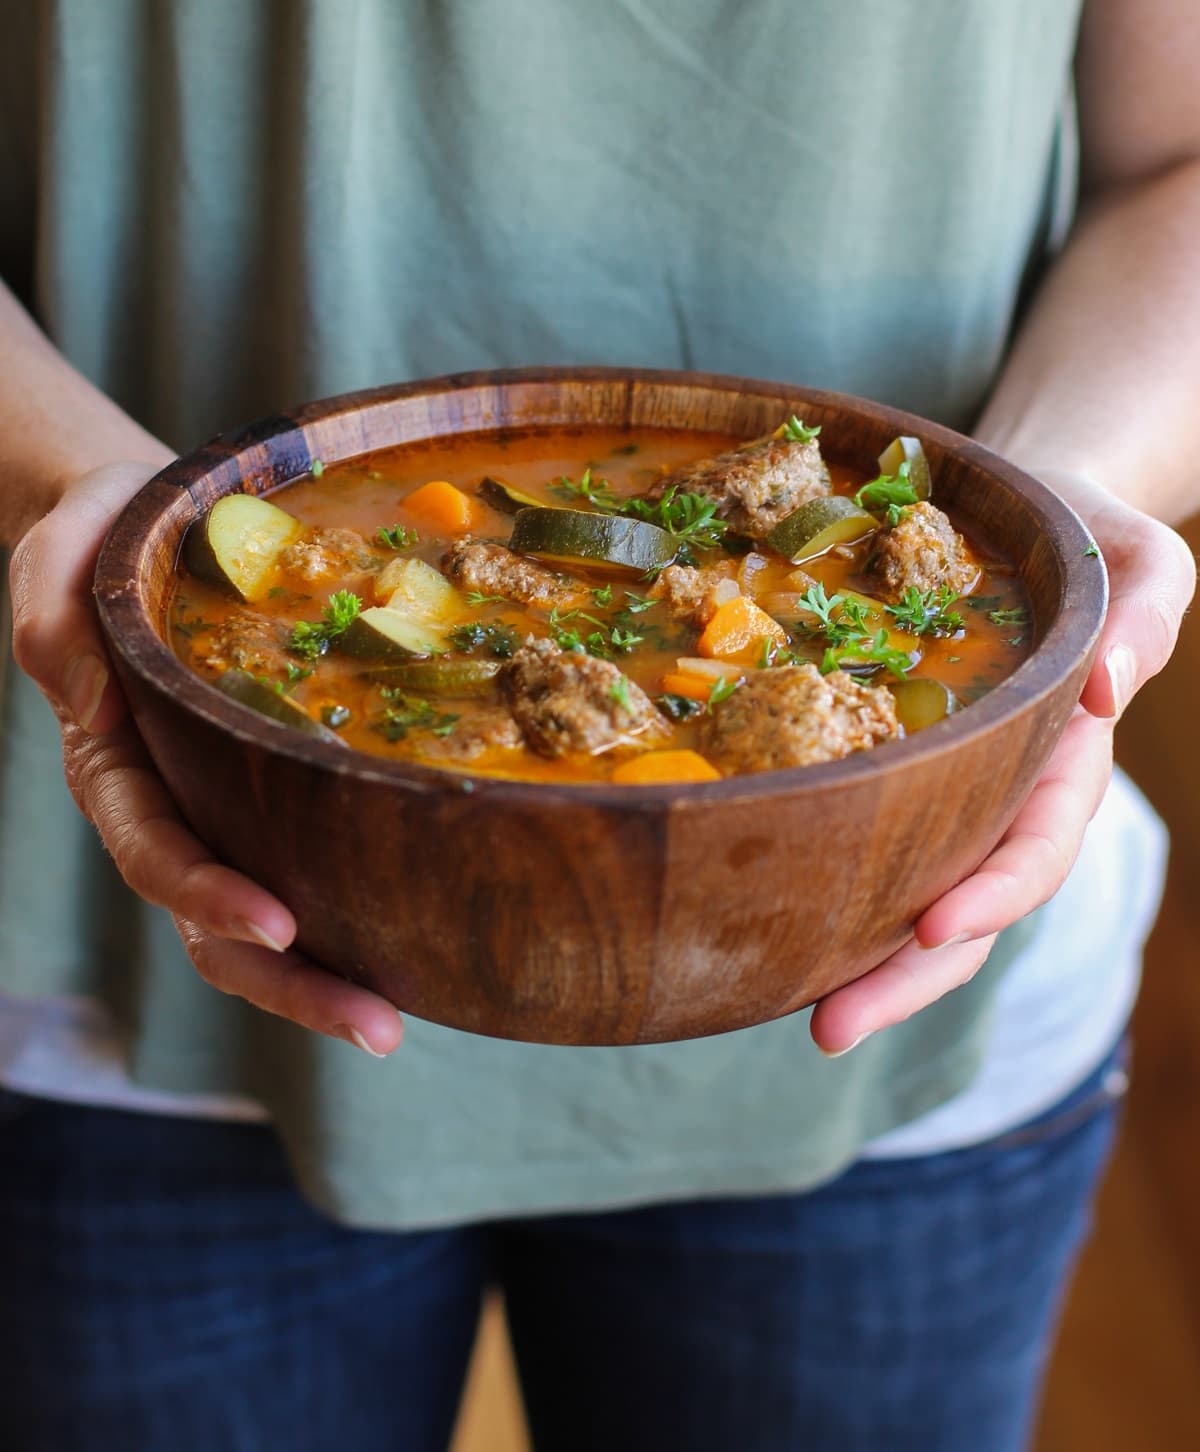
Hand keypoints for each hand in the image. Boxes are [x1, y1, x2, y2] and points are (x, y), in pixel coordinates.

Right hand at [8, 463, 402, 1055]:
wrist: (140, 528)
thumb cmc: (100, 541)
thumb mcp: (61, 565)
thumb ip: (62, 631)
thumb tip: (98, 705)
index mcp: (114, 765)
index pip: (156, 851)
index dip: (209, 895)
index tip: (280, 926)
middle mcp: (167, 808)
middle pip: (216, 928)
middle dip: (292, 984)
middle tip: (378, 1028)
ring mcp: (216, 813)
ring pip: (261, 928)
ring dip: (325, 980)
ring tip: (396, 1023)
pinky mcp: (265, 798)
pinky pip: (303, 869)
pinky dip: (346, 918)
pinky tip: (412, 946)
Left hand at [809, 470, 1195, 1054]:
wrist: (1035, 525)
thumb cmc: (1084, 537)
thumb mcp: (1139, 560)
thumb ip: (1146, 614)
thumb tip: (1109, 685)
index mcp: (1066, 757)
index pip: (1036, 843)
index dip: (992, 894)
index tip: (933, 929)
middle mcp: (1011, 797)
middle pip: (970, 909)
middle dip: (907, 977)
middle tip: (830, 1029)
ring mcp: (960, 800)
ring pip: (919, 903)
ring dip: (864, 968)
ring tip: (802, 1019)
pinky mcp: (909, 784)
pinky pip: (878, 854)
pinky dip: (840, 904)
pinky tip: (777, 944)